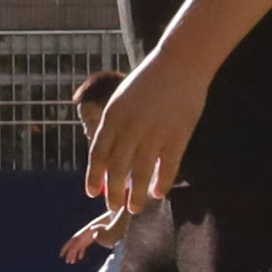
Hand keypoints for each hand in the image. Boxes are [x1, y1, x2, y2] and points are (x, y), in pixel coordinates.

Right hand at [59, 227, 100, 262]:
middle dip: (68, 255)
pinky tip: (80, 258)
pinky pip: (82, 250)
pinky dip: (81, 254)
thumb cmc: (90, 231)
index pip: (68, 246)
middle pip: (71, 249)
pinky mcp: (85, 244)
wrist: (94, 228)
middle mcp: (76, 241)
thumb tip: (74, 248)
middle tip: (67, 262)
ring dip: (74, 256)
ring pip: (76, 250)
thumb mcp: (83, 236)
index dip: (63, 250)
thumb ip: (78, 243)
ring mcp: (80, 242)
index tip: (61, 255)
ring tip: (72, 262)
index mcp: (74, 239)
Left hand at [86, 52, 211, 214]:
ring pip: (141, 173)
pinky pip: (168, 167)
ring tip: (135, 208)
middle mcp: (131, 127)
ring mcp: (155, 132)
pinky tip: (158, 193)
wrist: (180, 63)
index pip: (98, 153)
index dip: (94, 176)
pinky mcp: (177, 135)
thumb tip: (109, 161)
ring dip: (136, 195)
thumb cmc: (148, 83)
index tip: (92, 193)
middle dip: (113, 192)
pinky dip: (162, 183)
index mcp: (113, 116)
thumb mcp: (122, 101)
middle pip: (117, 168)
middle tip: (114, 207)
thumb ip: (115, 128)